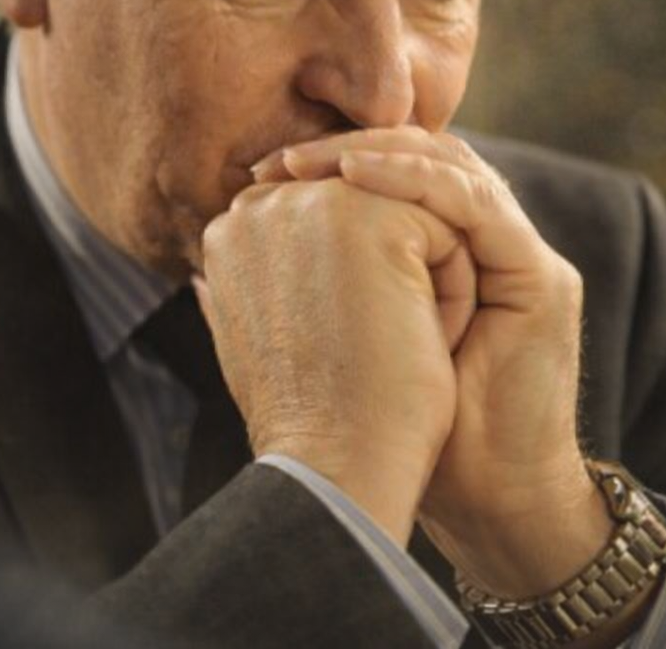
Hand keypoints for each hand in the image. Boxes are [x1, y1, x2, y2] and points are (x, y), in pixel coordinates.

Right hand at [198, 176, 473, 544]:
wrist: (333, 463)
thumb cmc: (305, 416)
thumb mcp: (251, 339)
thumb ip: (245, 285)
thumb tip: (213, 272)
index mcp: (228, 231)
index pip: (326, 222)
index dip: (352, 282)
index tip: (341, 345)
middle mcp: (258, 204)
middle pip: (372, 211)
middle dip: (391, 275)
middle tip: (369, 347)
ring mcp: (311, 202)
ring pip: (414, 218)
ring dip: (422, 283)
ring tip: (392, 341)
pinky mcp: (371, 215)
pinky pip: (449, 233)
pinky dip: (452, 291)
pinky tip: (417, 337)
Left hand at [271, 127, 611, 599]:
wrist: (461, 488)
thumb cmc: (380, 421)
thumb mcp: (317, 342)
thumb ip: (280, 298)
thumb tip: (199, 276)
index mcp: (432, 251)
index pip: (387, 170)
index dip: (325, 160)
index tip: (259, 169)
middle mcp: (477, 244)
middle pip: (417, 154)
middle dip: (344, 146)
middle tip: (280, 159)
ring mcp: (510, 255)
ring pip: (448, 163)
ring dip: (375, 153)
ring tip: (314, 161)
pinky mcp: (537, 277)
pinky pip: (473, 201)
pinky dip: (413, 178)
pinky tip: (356, 179)